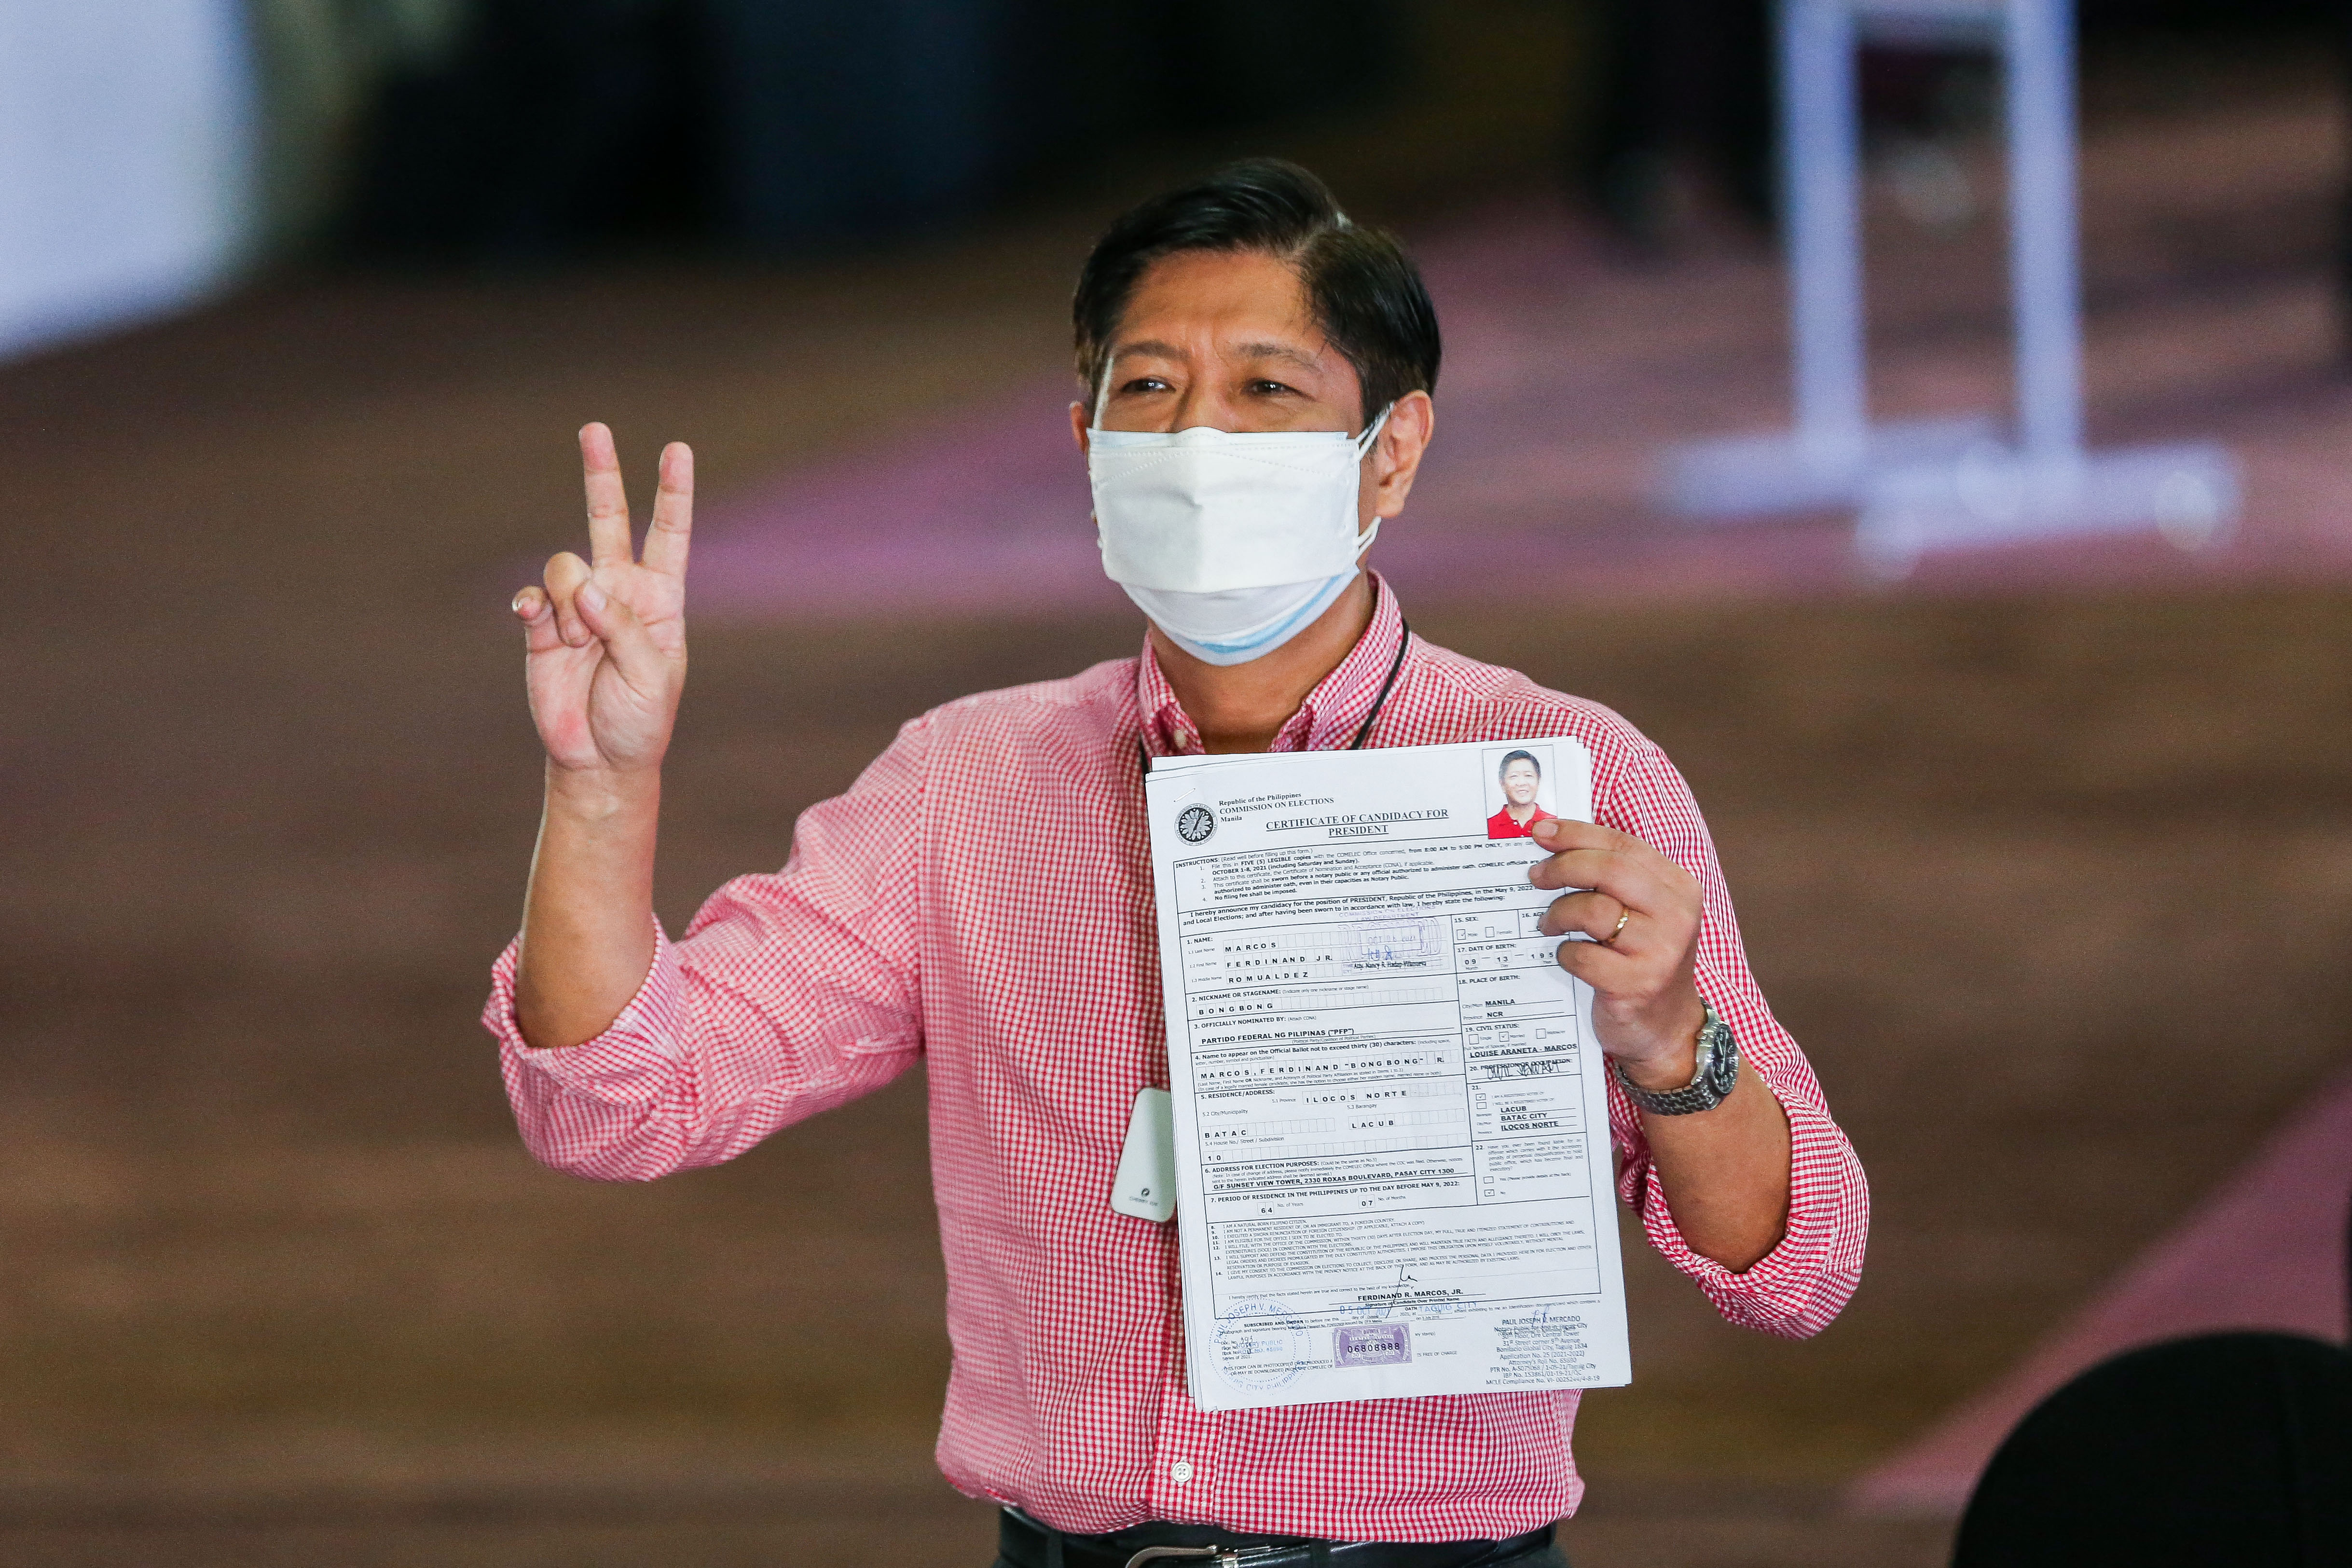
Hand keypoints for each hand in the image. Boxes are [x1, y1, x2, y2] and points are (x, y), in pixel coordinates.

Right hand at [512, 424, 692, 776]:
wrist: (598, 759)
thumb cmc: (640, 718)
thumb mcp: (651, 676)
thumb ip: (623, 627)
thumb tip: (586, 585)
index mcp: (660, 598)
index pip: (670, 534)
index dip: (673, 492)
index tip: (678, 450)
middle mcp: (619, 591)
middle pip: (609, 518)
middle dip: (602, 474)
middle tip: (595, 429)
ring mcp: (577, 604)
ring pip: (565, 567)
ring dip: (569, 608)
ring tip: (578, 647)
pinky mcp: (541, 624)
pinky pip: (532, 597)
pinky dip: (534, 609)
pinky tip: (539, 626)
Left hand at [1528, 818, 1707, 1086]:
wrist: (1667, 1028)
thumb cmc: (1644, 962)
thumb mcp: (1644, 914)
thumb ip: (1614, 880)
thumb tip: (1553, 842)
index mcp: (1679, 888)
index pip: (1623, 846)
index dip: (1578, 834)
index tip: (1541, 832)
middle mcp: (1676, 916)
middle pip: (1609, 870)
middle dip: (1563, 867)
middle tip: (1535, 876)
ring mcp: (1659, 952)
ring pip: (1592, 911)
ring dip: (1558, 914)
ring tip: (1548, 924)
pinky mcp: (1636, 985)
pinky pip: (1582, 956)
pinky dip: (1565, 954)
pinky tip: (1569, 958)